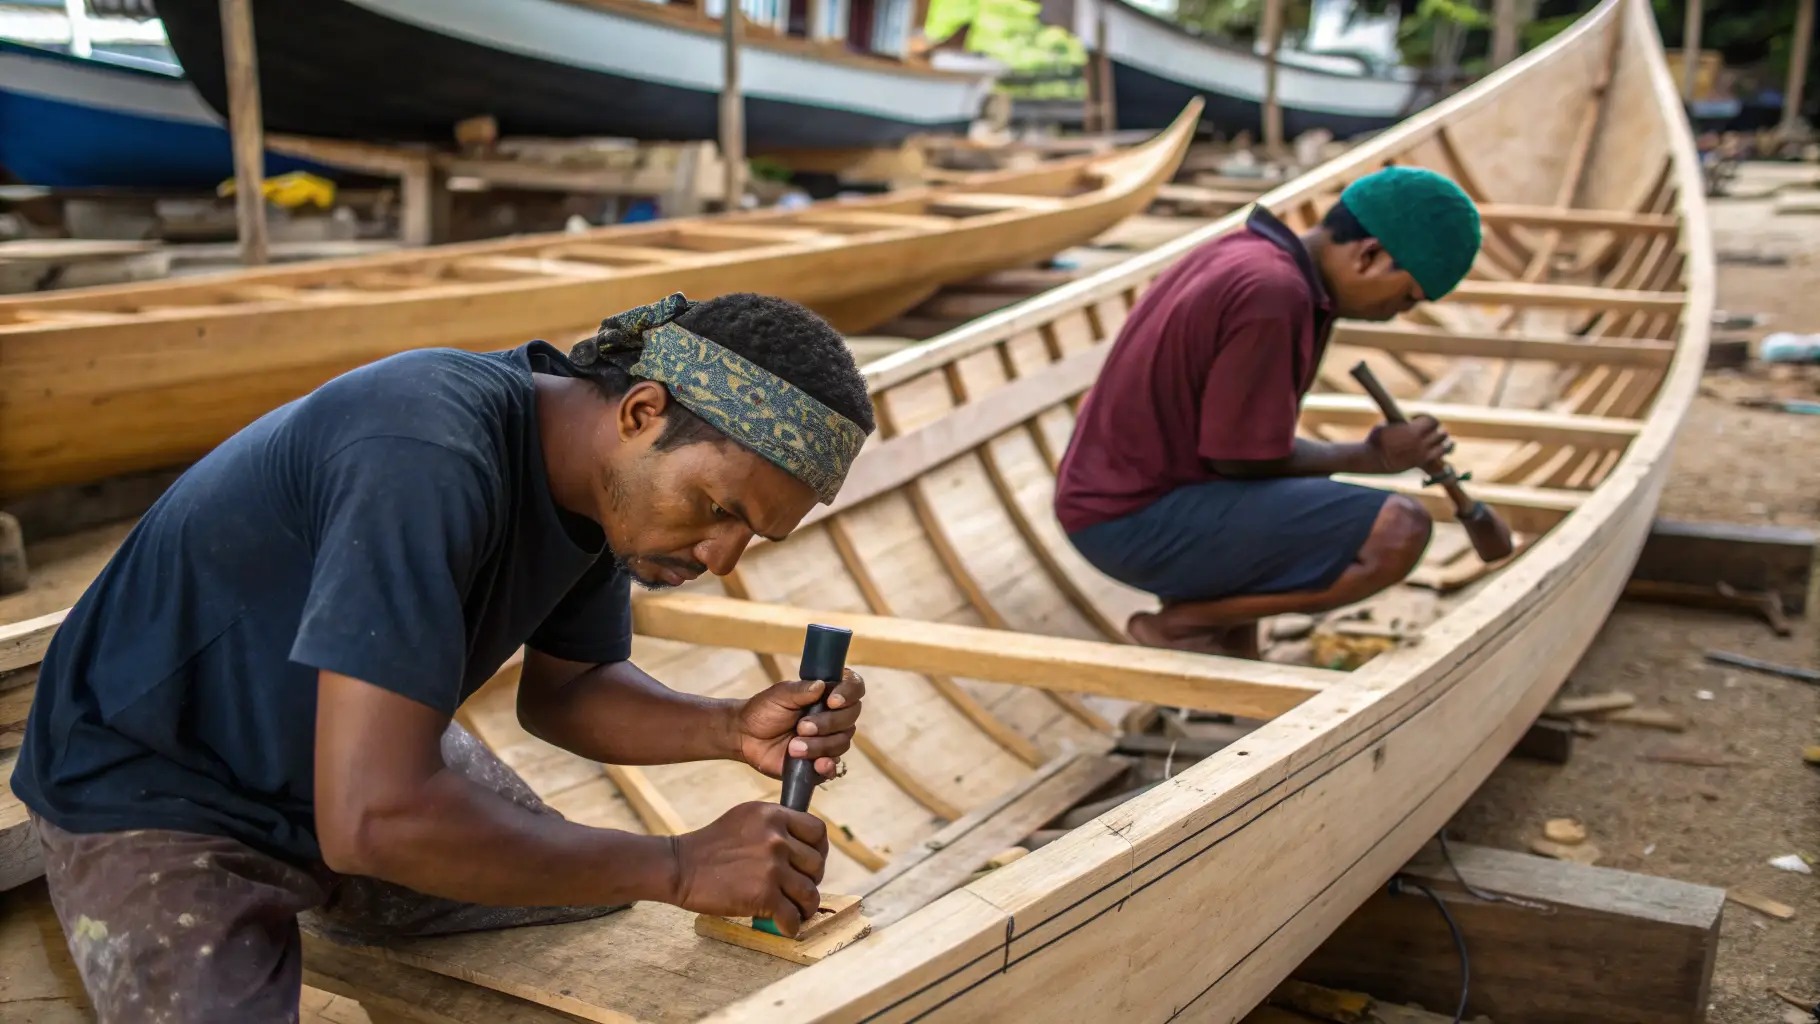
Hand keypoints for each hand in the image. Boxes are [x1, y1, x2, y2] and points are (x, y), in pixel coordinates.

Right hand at [670, 802, 827, 936]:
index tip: (811, 863)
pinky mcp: (763, 895)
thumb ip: (775, 827)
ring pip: (810, 893)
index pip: (818, 831)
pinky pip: (792, 916)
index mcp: (774, 816)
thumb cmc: (710, 846)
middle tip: (798, 889)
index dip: (820, 850)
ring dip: (805, 906)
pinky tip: (784, 926)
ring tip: (796, 911)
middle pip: (817, 864)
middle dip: (811, 880)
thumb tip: (802, 845)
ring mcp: (772, 867)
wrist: (680, 866)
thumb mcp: (746, 819)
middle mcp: (777, 839)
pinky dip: (791, 926)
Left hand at [734, 668, 865, 779]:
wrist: (745, 735)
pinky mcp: (819, 763)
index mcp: (828, 695)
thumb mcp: (779, 695)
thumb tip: (821, 686)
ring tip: (793, 747)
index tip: (832, 701)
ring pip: (841, 743)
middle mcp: (834, 717)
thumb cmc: (764, 710)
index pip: (854, 688)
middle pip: (850, 719)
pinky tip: (817, 765)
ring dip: (819, 745)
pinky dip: (828, 767)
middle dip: (827, 724)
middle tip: (801, 726)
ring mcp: (829, 740)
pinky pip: (833, 768)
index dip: (849, 694)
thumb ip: (800, 690)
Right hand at [1367, 415, 1451, 472]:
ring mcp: (1421, 453)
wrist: (1372, 458)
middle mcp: (1420, 442)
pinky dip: (1441, 451)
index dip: (1427, 418)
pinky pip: (1439, 456)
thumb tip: (1408, 419)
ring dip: (1443, 441)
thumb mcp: (1387, 424)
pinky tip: (1437, 449)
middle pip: (1441, 432)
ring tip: (1436, 439)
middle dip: (1436, 430)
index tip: (1418, 419)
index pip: (1432, 421)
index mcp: (1412, 430)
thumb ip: (1402, 422)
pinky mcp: (1421, 462)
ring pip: (1445, 445)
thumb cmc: (1376, 439)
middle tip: (1429, 430)